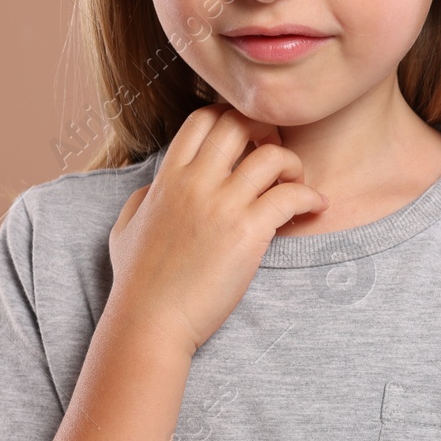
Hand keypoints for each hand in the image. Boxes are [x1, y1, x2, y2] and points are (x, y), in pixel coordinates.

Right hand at [105, 103, 327, 356]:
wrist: (150, 323)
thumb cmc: (138, 283)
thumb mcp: (125, 229)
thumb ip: (144, 198)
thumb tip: (156, 186)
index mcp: (168, 177)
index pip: (203, 118)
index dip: (232, 119)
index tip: (248, 141)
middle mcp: (195, 182)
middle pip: (240, 124)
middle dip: (266, 131)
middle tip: (275, 156)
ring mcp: (222, 205)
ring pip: (272, 156)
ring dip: (292, 165)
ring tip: (296, 184)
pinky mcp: (248, 232)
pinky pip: (292, 195)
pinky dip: (310, 197)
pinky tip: (314, 208)